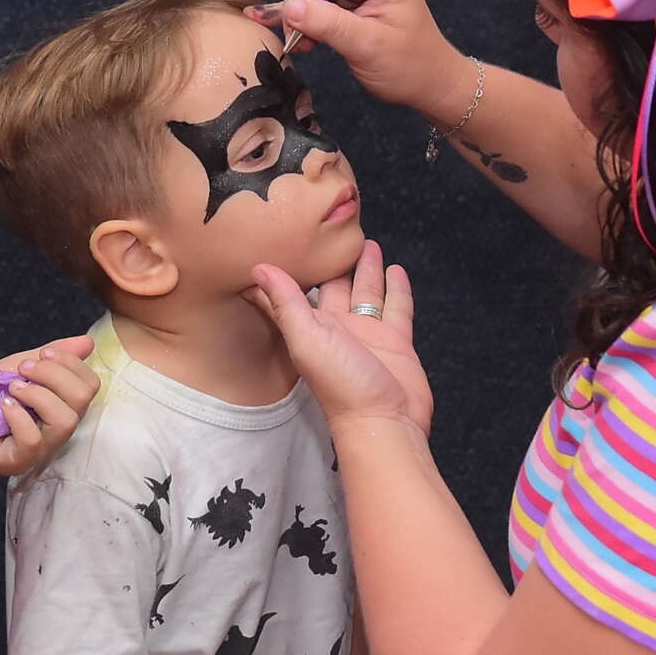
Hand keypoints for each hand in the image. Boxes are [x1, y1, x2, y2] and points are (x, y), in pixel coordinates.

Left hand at [0, 336, 98, 476]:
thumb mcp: (19, 367)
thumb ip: (53, 356)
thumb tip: (88, 342)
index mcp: (62, 406)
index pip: (89, 385)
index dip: (70, 363)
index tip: (42, 353)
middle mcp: (57, 430)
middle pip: (82, 399)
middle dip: (54, 374)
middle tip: (23, 369)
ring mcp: (40, 449)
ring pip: (65, 420)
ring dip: (38, 393)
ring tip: (12, 387)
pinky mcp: (18, 461)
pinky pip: (33, 440)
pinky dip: (18, 415)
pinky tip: (2, 405)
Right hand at [247, 0, 473, 120]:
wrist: (429, 83)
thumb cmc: (410, 66)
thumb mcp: (367, 46)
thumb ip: (329, 24)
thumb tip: (290, 7)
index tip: (292, 18)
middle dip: (301, 4)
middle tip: (295, 37)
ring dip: (303, 16)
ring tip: (303, 44)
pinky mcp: (354, 1)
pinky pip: (320, 2)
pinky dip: (309, 22)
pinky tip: (305, 40)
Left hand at [249, 240, 429, 435]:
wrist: (385, 422)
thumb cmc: (343, 386)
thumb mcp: (308, 339)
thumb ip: (285, 303)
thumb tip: (258, 268)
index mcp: (313, 327)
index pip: (294, 293)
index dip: (286, 272)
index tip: (277, 245)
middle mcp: (340, 328)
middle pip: (335, 285)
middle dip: (333, 262)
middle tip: (333, 232)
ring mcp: (370, 334)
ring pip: (367, 291)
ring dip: (366, 268)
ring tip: (365, 242)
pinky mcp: (396, 341)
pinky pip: (397, 307)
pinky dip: (397, 289)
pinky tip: (396, 269)